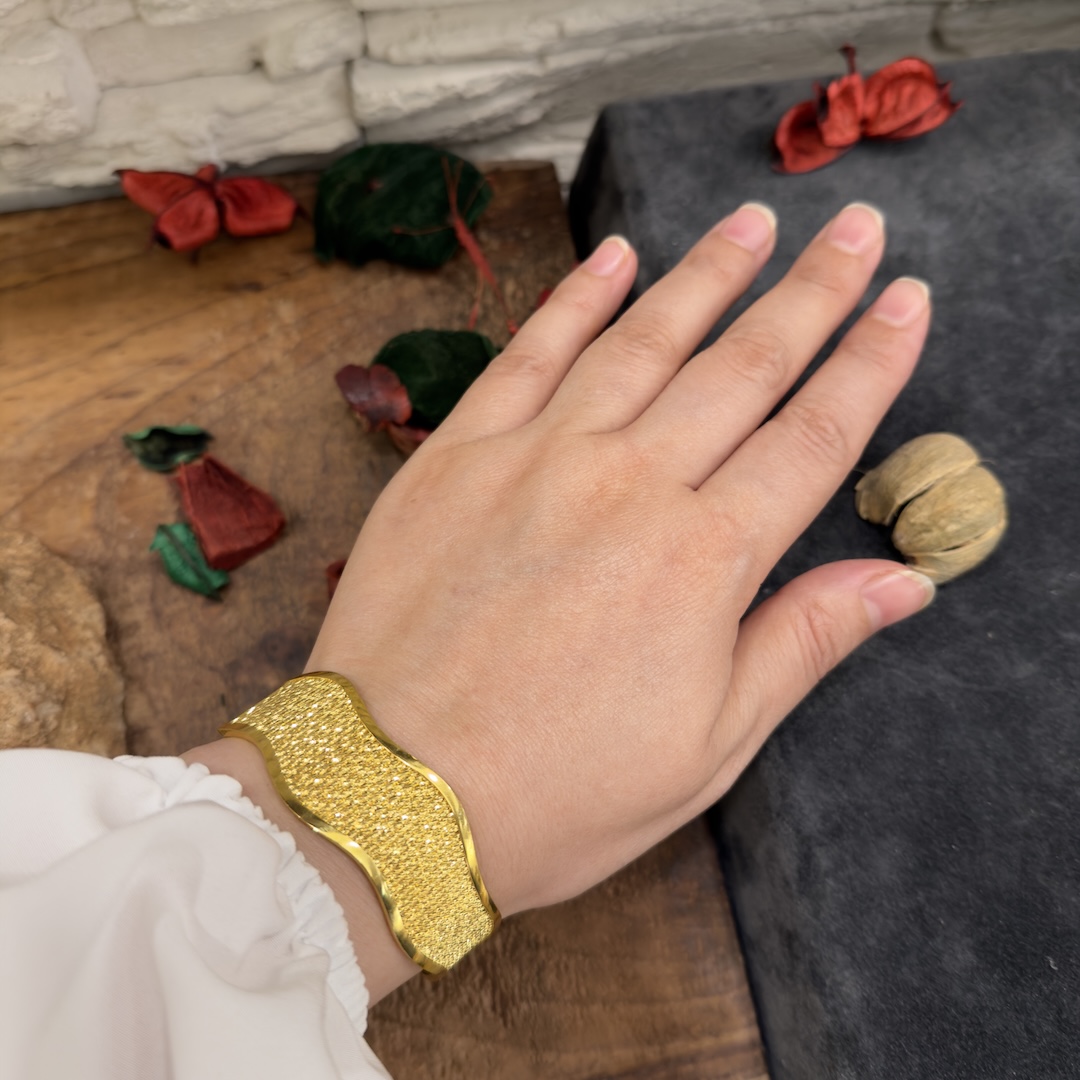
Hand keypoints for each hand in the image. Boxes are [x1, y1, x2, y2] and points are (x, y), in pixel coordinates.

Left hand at [308, 202, 933, 926]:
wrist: (391, 795)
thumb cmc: (555, 791)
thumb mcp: (708, 747)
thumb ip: (803, 644)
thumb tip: (899, 581)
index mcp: (703, 561)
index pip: (814, 436)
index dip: (871, 363)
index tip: (907, 302)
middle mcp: (628, 486)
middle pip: (744, 367)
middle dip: (812, 292)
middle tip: (857, 231)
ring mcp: (536, 459)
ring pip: (644, 341)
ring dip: (708, 274)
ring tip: (755, 224)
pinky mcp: (456, 457)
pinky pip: (528, 355)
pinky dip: (576, 299)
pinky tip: (615, 256)